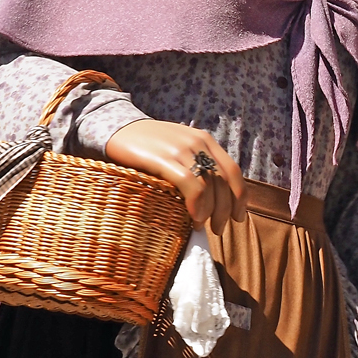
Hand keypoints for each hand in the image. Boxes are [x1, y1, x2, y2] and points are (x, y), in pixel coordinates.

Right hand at [103, 120, 246, 232]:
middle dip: (225, 211)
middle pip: (223, 182)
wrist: (117, 128)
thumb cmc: (148, 145)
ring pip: (210, 186)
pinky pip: (190, 185)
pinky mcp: (164, 159)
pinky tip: (193, 218)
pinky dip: (197, 205)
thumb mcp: (178, 148)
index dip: (240, 197)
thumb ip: (196, 164)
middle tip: (219, 230)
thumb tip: (212, 199)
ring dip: (211, 212)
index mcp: (205, 140)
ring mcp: (182, 150)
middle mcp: (198, 143)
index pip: (233, 171)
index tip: (239, 217)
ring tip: (202, 227)